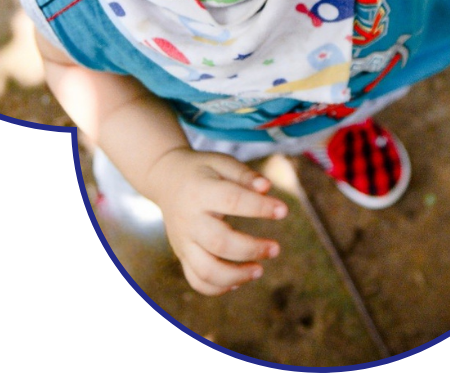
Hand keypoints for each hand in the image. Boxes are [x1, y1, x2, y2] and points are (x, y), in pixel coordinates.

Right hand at [147, 147, 287, 295]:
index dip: (260, 207)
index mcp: (200, 191)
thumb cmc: (202, 170)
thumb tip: (267, 187)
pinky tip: (239, 280)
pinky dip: (218, 287)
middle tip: (275, 249)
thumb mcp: (221, 162)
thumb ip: (244, 174)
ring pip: (205, 270)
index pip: (232, 200)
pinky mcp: (182, 255)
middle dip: (251, 249)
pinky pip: (196, 280)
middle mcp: (189, 219)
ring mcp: (183, 241)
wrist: (166, 178)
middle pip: (219, 242)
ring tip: (259, 270)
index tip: (283, 210)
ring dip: (235, 276)